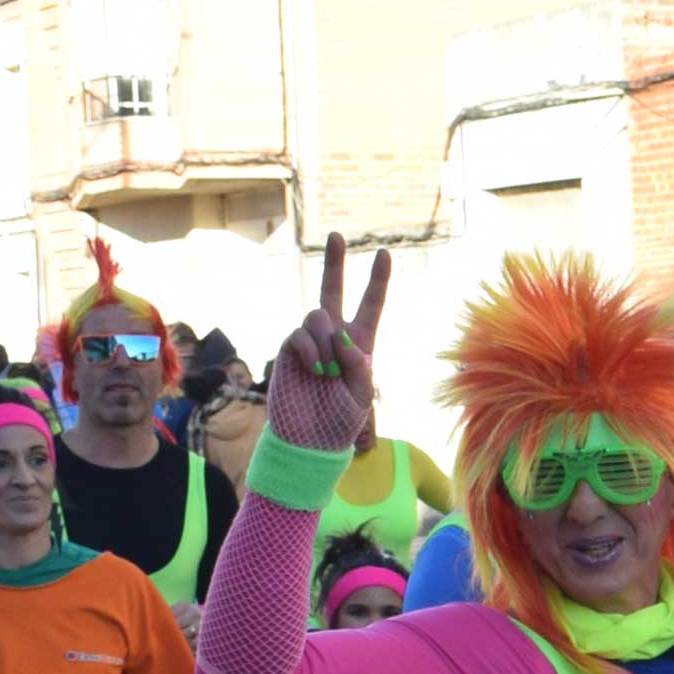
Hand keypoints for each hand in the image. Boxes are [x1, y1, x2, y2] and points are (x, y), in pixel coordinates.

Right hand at [271, 239, 389, 455]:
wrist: (310, 438)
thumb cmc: (340, 421)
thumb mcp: (361, 396)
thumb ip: (358, 367)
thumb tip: (343, 338)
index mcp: (360, 343)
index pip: (370, 305)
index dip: (377, 280)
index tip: (384, 253)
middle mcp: (333, 336)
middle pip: (333, 291)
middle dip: (335, 263)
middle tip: (337, 235)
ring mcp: (309, 341)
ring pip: (317, 315)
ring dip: (326, 340)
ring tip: (327, 371)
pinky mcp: (288, 349)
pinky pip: (299, 334)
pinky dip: (311, 350)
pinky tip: (316, 370)